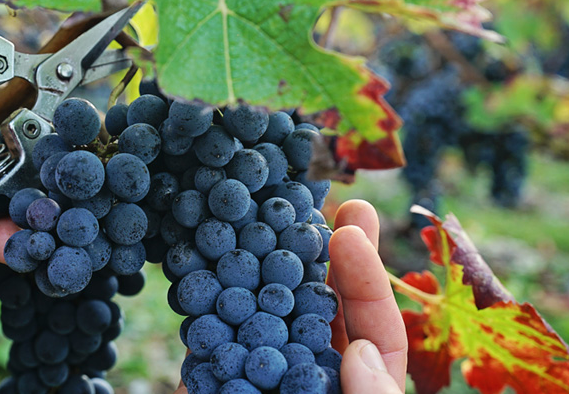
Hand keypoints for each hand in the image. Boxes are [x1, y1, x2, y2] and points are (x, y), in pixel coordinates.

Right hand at [173, 200, 405, 392]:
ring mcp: (258, 372)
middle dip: (315, 247)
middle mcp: (308, 372)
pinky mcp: (212, 380)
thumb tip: (359, 351)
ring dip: (255, 261)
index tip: (351, 229)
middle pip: (318, 302)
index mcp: (350, 382)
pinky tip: (195, 257)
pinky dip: (201, 300)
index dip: (366, 275)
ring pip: (262, 310)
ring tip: (252, 209)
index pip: (373, 327)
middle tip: (312, 193)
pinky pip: (209, 338)